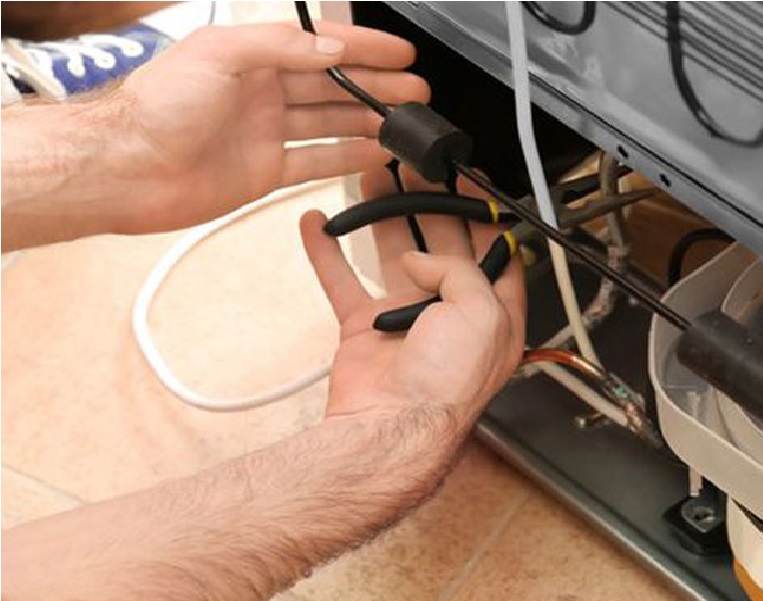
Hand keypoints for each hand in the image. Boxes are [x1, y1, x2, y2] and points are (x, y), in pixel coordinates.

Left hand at [113, 21, 429, 233]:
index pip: (320, 46)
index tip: (401, 53)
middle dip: (376, 86)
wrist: (126, 169)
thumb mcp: (220, 54)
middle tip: (415, 93)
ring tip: (404, 124)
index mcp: (251, 56)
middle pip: (332, 86)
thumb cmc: (156, 107)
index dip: (364, 47)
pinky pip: (314, 162)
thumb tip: (331, 48)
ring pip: (329, 123)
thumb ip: (280, 46)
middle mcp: (261, 92)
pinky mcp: (263, 172)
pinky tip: (372, 156)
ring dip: (368, 122)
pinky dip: (345, 160)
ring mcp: (265, 133)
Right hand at [300, 167, 526, 436]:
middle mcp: (453, 313)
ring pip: (394, 251)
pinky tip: (318, 225)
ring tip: (373, 178)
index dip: (482, 211)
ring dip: (383, 214)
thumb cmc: (446, 385)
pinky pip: (343, 280)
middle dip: (430, 201)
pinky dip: (328, 252)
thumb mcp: (480, 313)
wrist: (391, 429)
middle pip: (443, 241)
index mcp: (494, 312)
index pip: (494, 248)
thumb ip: (459, 269)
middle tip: (414, 166)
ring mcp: (408, 318)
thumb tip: (422, 257)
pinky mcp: (365, 327)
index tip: (464, 177)